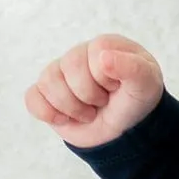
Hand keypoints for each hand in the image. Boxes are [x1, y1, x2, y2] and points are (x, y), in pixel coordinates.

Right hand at [25, 33, 165, 151]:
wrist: (127, 132)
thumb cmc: (137, 101)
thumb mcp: (147, 84)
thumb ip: (132, 67)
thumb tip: (103, 58)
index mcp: (103, 46)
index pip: (93, 54)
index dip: (104, 78)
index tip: (117, 87)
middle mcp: (79, 55)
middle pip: (68, 67)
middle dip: (88, 95)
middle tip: (103, 102)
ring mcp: (60, 75)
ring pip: (48, 81)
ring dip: (71, 107)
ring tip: (88, 112)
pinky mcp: (46, 95)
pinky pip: (32, 97)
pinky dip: (47, 112)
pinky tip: (65, 119)